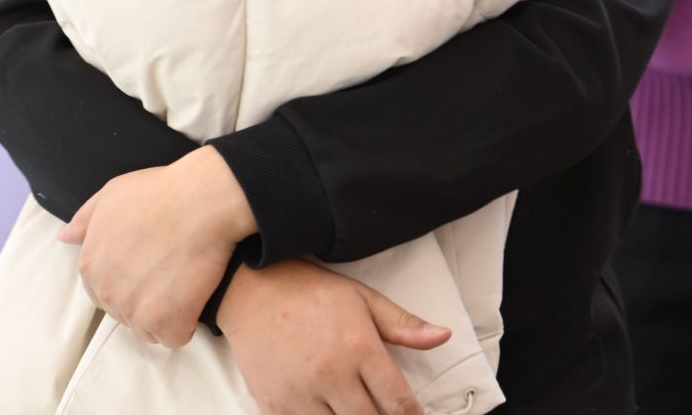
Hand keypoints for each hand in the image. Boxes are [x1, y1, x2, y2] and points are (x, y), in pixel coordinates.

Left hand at [55, 147, 253, 347]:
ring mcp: (134, 310)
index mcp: (90, 264)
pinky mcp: (165, 323)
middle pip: (122, 313)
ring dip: (163, 316)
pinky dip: (184, 324)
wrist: (197, 203)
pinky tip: (192, 299)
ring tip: (181, 287)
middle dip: (142, 301)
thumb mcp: (110, 195)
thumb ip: (85, 220)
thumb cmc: (156, 193)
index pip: (100, 292)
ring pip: (147, 329)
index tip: (145, 269)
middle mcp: (107, 292)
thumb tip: (64, 237)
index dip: (125, 282)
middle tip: (167, 277)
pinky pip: (173, 337)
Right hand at [218, 260, 450, 414]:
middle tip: (383, 411)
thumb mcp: (361, 298)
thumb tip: (443, 336)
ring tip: (354, 409)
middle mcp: (331, 374)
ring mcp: (300, 394)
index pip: (399, 403)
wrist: (248, 288)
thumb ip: (403, 323)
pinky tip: (328, 411)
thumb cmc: (308, 291)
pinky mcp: (275, 405)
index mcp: (358, 348)